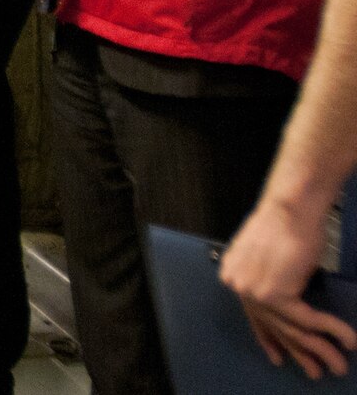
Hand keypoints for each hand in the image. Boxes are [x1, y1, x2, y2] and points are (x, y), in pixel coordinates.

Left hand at [222, 198, 356, 377]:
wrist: (291, 208)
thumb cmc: (288, 225)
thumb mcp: (272, 256)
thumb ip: (271, 280)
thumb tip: (288, 303)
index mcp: (233, 275)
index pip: (253, 315)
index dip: (268, 338)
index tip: (278, 356)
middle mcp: (237, 286)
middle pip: (274, 326)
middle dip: (299, 351)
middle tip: (316, 370)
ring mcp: (253, 292)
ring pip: (293, 329)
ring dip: (321, 349)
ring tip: (339, 364)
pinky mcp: (274, 295)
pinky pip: (307, 320)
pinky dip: (331, 330)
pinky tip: (348, 339)